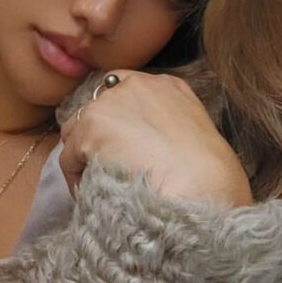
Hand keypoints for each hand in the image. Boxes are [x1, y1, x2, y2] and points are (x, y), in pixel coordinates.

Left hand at [58, 70, 253, 207]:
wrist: (202, 189)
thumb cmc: (213, 179)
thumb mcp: (197, 140)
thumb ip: (168, 134)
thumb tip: (150, 154)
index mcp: (168, 86)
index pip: (125, 90)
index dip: (117, 121)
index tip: (119, 148)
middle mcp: (136, 85)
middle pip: (96, 108)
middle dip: (97, 138)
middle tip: (103, 170)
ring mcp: (110, 103)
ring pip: (77, 132)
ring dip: (83, 158)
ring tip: (95, 188)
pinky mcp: (89, 127)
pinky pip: (68, 158)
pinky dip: (75, 179)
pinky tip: (90, 197)